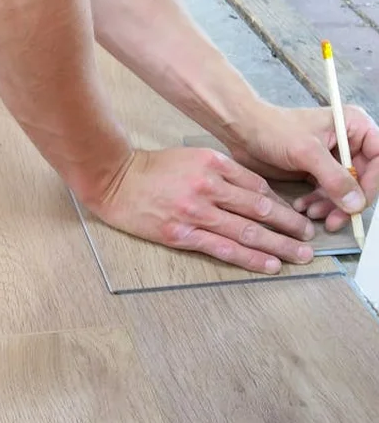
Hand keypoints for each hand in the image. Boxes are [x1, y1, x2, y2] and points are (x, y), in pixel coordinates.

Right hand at [90, 147, 315, 273]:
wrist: (114, 180)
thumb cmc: (151, 169)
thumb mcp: (191, 157)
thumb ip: (221, 172)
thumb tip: (254, 193)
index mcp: (213, 164)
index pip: (257, 187)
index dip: (281, 204)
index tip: (295, 216)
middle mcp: (208, 187)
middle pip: (259, 209)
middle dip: (289, 226)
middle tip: (308, 238)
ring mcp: (195, 212)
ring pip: (247, 231)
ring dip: (278, 245)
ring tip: (299, 255)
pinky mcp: (181, 234)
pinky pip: (223, 248)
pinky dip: (250, 258)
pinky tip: (269, 264)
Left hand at [224, 103, 378, 231]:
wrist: (242, 131)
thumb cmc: (273, 130)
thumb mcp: (307, 152)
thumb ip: (334, 178)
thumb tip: (357, 204)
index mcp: (355, 126)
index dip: (372, 184)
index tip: (358, 203)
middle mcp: (349, 142)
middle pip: (364, 179)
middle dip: (348, 202)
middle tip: (333, 221)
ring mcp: (332, 158)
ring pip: (344, 190)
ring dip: (331, 206)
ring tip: (311, 213)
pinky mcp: (316, 171)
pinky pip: (326, 193)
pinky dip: (317, 203)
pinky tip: (302, 207)